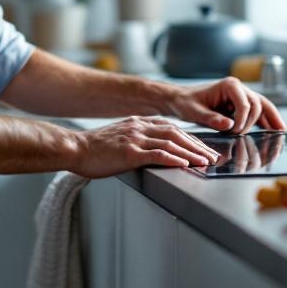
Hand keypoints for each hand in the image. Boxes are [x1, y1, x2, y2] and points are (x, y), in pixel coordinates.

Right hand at [72, 116, 220, 178]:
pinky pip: (157, 154)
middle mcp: (139, 126)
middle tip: (212, 156)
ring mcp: (135, 138)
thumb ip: (138, 140)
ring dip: (191, 153)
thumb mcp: (120, 138)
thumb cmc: (95, 149)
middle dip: (197, 145)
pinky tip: (185, 164)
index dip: (191, 138)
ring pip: (171, 143)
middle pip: (177, 134)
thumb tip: (155, 150)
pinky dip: (174, 159)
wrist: (74, 148)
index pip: (172, 128)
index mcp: (138, 122)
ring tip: (205, 162)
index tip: (203, 148)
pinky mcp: (129, 152)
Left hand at [167, 77, 286, 133]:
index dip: (243, 120)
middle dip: (252, 122)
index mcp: (229, 85)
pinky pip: (259, 112)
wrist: (180, 100)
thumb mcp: (194, 112)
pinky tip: (275, 130)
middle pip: (257, 105)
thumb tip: (229, 125)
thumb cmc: (186, 103)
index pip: (246, 103)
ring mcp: (242, 96)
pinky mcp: (242, 105)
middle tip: (239, 136)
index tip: (234, 132)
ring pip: (263, 106)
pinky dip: (267, 120)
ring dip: (271, 119)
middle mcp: (239, 88)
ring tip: (282, 133)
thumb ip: (210, 118)